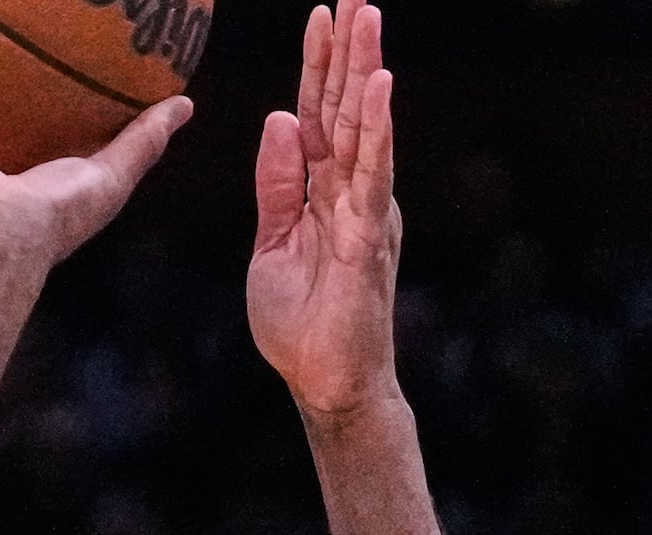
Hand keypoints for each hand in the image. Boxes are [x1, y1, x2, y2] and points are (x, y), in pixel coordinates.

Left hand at [247, 4, 401, 419]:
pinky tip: (380, 88)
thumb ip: (276, 182)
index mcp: (322, 190)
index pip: (318, 115)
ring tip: (367, 17)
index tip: (320, 14)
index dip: (317, 66)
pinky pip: (373, 174)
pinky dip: (377, 129)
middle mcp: (350, 191)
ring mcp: (364, 210)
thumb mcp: (271, 241)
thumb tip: (278, 116)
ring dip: (365, 70)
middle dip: (348, 51)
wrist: (324, 381)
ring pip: (363, 128)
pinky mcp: (369, 236)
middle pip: (345, 108)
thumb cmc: (301, 320)